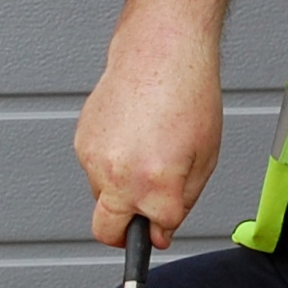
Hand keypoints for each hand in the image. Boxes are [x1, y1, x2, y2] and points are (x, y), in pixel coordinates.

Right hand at [74, 16, 223, 247]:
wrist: (160, 52)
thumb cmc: (188, 95)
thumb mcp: (205, 157)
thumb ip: (184, 200)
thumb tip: (164, 227)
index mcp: (155, 184)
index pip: (156, 233)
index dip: (165, 228)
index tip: (164, 224)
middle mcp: (119, 176)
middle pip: (106, 232)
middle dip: (123, 235)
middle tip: (139, 221)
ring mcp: (95, 159)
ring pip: (101, 197)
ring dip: (120, 190)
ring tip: (144, 153)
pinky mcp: (81, 141)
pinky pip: (94, 170)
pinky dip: (110, 164)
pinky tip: (131, 137)